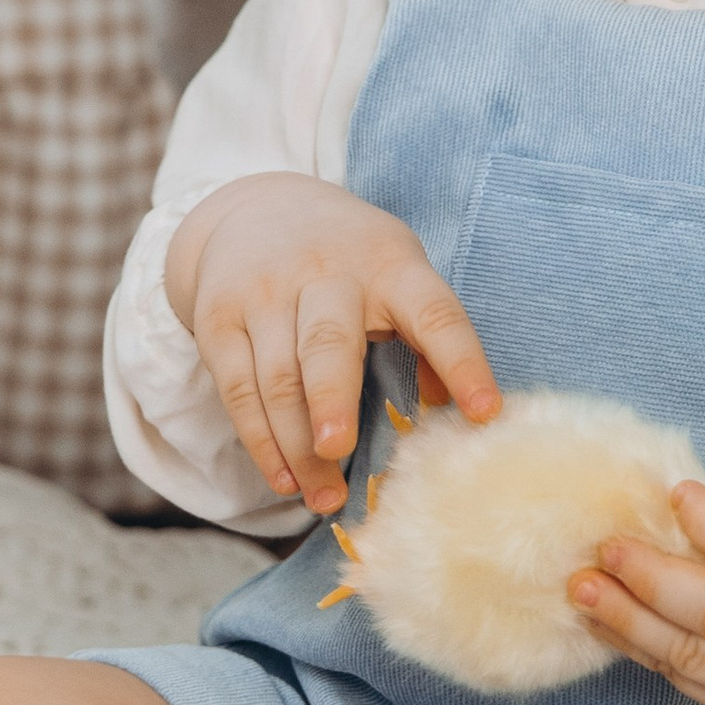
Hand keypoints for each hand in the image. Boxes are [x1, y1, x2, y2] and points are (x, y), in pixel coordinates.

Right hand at [165, 173, 498, 516]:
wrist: (253, 206)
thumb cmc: (349, 260)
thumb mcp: (398, 272)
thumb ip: (427, 333)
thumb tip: (453, 407)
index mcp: (390, 265)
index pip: (434, 313)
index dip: (461, 362)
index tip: (484, 413)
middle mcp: (325, 273)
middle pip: (328, 341)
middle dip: (331, 398)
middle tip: (338, 448)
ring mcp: (265, 293)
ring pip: (277, 378)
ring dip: (297, 446)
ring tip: (323, 498)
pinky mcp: (219, 318)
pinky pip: (238, 390)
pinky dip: (260, 442)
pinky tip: (283, 478)